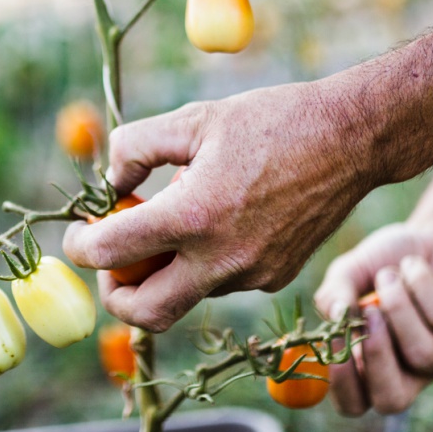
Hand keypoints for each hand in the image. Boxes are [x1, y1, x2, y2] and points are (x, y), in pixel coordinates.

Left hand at [63, 81, 374, 331]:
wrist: (352, 140)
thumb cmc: (273, 121)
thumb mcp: (195, 118)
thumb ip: (136, 148)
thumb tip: (110, 183)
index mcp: (193, 216)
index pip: (109, 253)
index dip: (80, 246)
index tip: (81, 234)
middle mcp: (221, 259)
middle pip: (143, 313)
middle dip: (115, 294)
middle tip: (113, 260)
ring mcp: (251, 275)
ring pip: (185, 296)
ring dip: (164, 271)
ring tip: (178, 220)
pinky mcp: (274, 277)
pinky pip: (222, 283)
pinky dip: (204, 263)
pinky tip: (221, 221)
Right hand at [313, 223, 432, 414]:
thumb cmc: (389, 259)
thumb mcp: (350, 271)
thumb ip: (333, 294)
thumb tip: (336, 315)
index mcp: (372, 367)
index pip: (354, 403)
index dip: (341, 383)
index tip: (333, 338)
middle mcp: (410, 373)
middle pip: (392, 401)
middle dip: (377, 358)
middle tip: (369, 312)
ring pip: (422, 353)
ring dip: (399, 306)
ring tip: (390, 273)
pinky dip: (422, 286)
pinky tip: (414, 266)